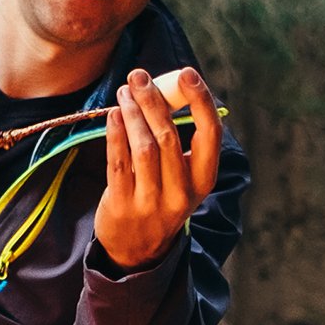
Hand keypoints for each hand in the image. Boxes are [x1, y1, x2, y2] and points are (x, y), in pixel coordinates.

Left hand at [93, 66, 221, 269]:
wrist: (137, 250)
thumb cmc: (161, 198)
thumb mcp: (181, 177)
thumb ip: (177, 139)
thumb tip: (164, 88)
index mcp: (203, 180)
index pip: (210, 135)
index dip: (200, 101)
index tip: (186, 73)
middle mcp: (181, 193)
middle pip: (170, 137)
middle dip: (154, 101)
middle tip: (139, 76)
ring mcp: (151, 202)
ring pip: (144, 148)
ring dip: (133, 114)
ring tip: (125, 92)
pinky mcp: (122, 206)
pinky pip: (119, 162)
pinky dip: (116, 134)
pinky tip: (114, 114)